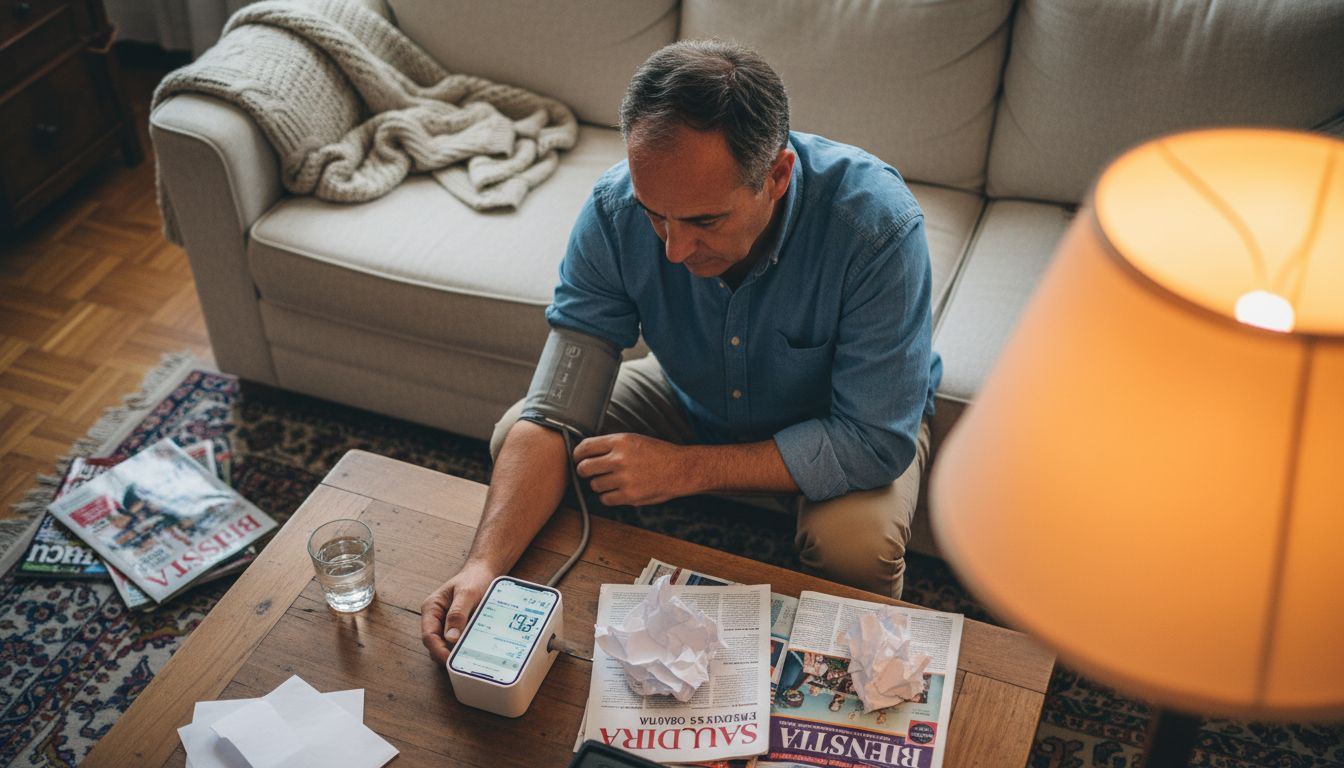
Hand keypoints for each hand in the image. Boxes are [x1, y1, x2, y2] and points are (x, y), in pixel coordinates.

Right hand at [420, 560, 497, 664]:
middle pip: (435, 643)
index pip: (428, 635)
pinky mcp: (457, 627)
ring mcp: (445, 623)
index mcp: (432, 608)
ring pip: (445, 645)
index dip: (437, 650)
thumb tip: (450, 638)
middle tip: (462, 663)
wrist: (484, 572)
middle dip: (445, 654)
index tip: (450, 660)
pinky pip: (456, 641)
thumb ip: (458, 614)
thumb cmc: (474, 579)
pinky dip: (462, 647)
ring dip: (454, 652)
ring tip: (469, 658)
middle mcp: (435, 617)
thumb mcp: (467, 594)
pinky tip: (473, 650)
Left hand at [573, 433, 690, 505]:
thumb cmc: (658, 454)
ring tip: (610, 481)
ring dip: (599, 484)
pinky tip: (617, 491)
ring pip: (594, 485)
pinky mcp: (629, 496)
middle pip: (585, 468)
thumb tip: (587, 452)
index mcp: (620, 441)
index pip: (585, 447)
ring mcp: (624, 479)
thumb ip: (611, 445)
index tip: (577, 459)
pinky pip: (605, 499)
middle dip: (584, 471)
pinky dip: (608, 497)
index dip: (577, 455)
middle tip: (589, 472)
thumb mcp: (634, 439)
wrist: (680, 469)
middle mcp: (619, 459)